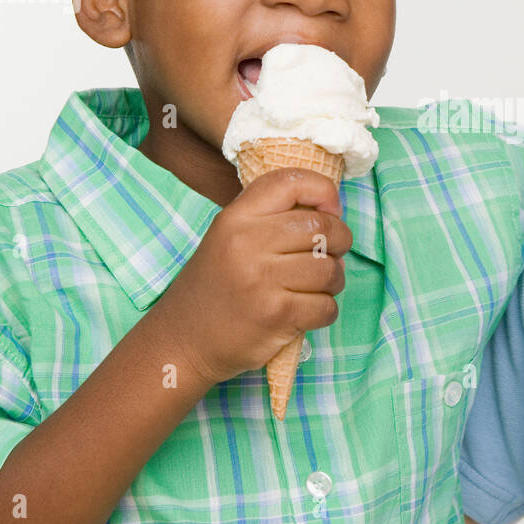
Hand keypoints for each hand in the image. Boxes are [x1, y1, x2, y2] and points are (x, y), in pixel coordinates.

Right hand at [145, 168, 352, 389]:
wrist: (183, 341)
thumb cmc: (215, 288)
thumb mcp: (228, 239)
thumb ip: (270, 219)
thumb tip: (331, 212)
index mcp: (235, 218)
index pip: (291, 182)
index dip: (324, 191)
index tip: (330, 211)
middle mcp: (246, 242)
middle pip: (322, 226)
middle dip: (340, 241)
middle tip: (332, 254)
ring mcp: (261, 279)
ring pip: (329, 269)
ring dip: (334, 280)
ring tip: (318, 286)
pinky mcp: (275, 314)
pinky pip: (326, 306)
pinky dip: (326, 311)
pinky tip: (308, 311)